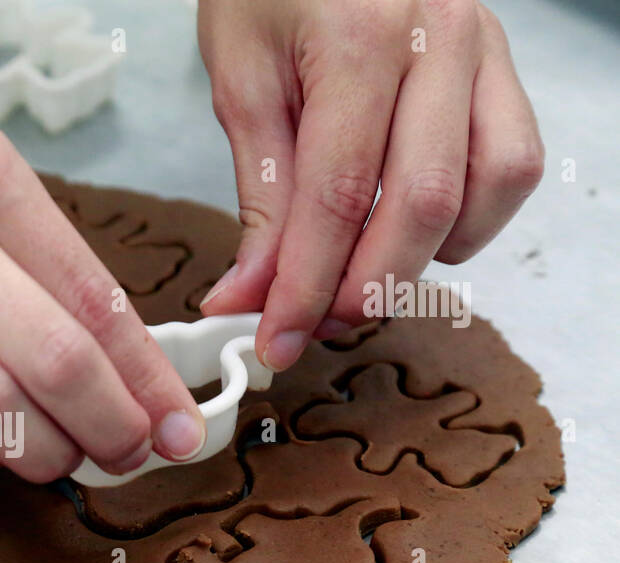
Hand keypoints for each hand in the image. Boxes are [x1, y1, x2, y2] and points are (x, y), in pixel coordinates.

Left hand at [196, 0, 543, 369]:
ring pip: (489, 187)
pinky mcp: (500, 65)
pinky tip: (411, 227)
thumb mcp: (240, 81)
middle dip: (366, 288)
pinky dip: (467, 218)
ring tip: (360, 271)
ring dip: (426, 255)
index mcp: (362, 35)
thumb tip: (251, 295)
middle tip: (315, 326)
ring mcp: (484, 48)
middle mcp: (441, 38)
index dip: (307, 285)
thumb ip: (260, 194)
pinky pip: (511, 163)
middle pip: (423, 203)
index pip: (339, 195)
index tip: (276, 339)